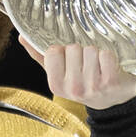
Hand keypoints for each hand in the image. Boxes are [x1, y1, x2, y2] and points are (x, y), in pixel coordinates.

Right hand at [19, 36, 135, 109]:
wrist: (113, 99)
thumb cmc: (84, 82)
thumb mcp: (59, 73)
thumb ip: (39, 55)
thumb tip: (22, 37)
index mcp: (56, 85)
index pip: (53, 51)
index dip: (62, 51)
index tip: (70, 61)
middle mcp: (73, 88)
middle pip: (73, 48)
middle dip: (80, 52)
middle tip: (86, 65)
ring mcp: (92, 86)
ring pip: (90, 49)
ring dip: (95, 54)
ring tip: (97, 66)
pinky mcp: (111, 82)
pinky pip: (106, 54)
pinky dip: (109, 56)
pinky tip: (109, 67)